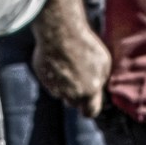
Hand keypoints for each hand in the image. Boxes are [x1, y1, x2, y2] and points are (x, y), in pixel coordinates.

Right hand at [30, 0, 110, 116]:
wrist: (60, 32)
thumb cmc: (86, 46)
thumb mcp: (103, 63)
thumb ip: (100, 80)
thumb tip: (97, 88)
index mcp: (89, 92)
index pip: (90, 112)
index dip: (90, 108)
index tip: (89, 103)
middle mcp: (70, 94)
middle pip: (74, 102)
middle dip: (77, 94)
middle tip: (79, 75)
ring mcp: (54, 87)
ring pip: (61, 91)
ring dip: (64, 82)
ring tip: (69, 62)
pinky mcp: (42, 76)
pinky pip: (49, 79)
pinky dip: (53, 71)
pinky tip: (58, 57)